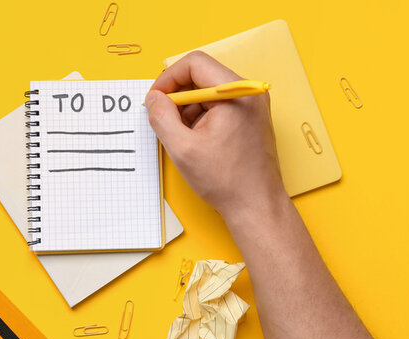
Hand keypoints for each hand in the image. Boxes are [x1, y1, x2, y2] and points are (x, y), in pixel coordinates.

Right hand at [145, 51, 285, 214]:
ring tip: (183, 137)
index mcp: (235, 93)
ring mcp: (251, 105)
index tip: (155, 98)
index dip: (169, 78)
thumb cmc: (227, 180)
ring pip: (207, 91)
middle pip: (201, 75)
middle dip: (177, 96)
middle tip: (163, 119)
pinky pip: (218, 105)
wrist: (256, 205)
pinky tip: (195, 140)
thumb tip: (153, 99)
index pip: (195, 63)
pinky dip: (200, 117)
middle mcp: (247, 93)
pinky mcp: (249, 117)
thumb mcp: (183, 148)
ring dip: (187, 109)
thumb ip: (161, 118)